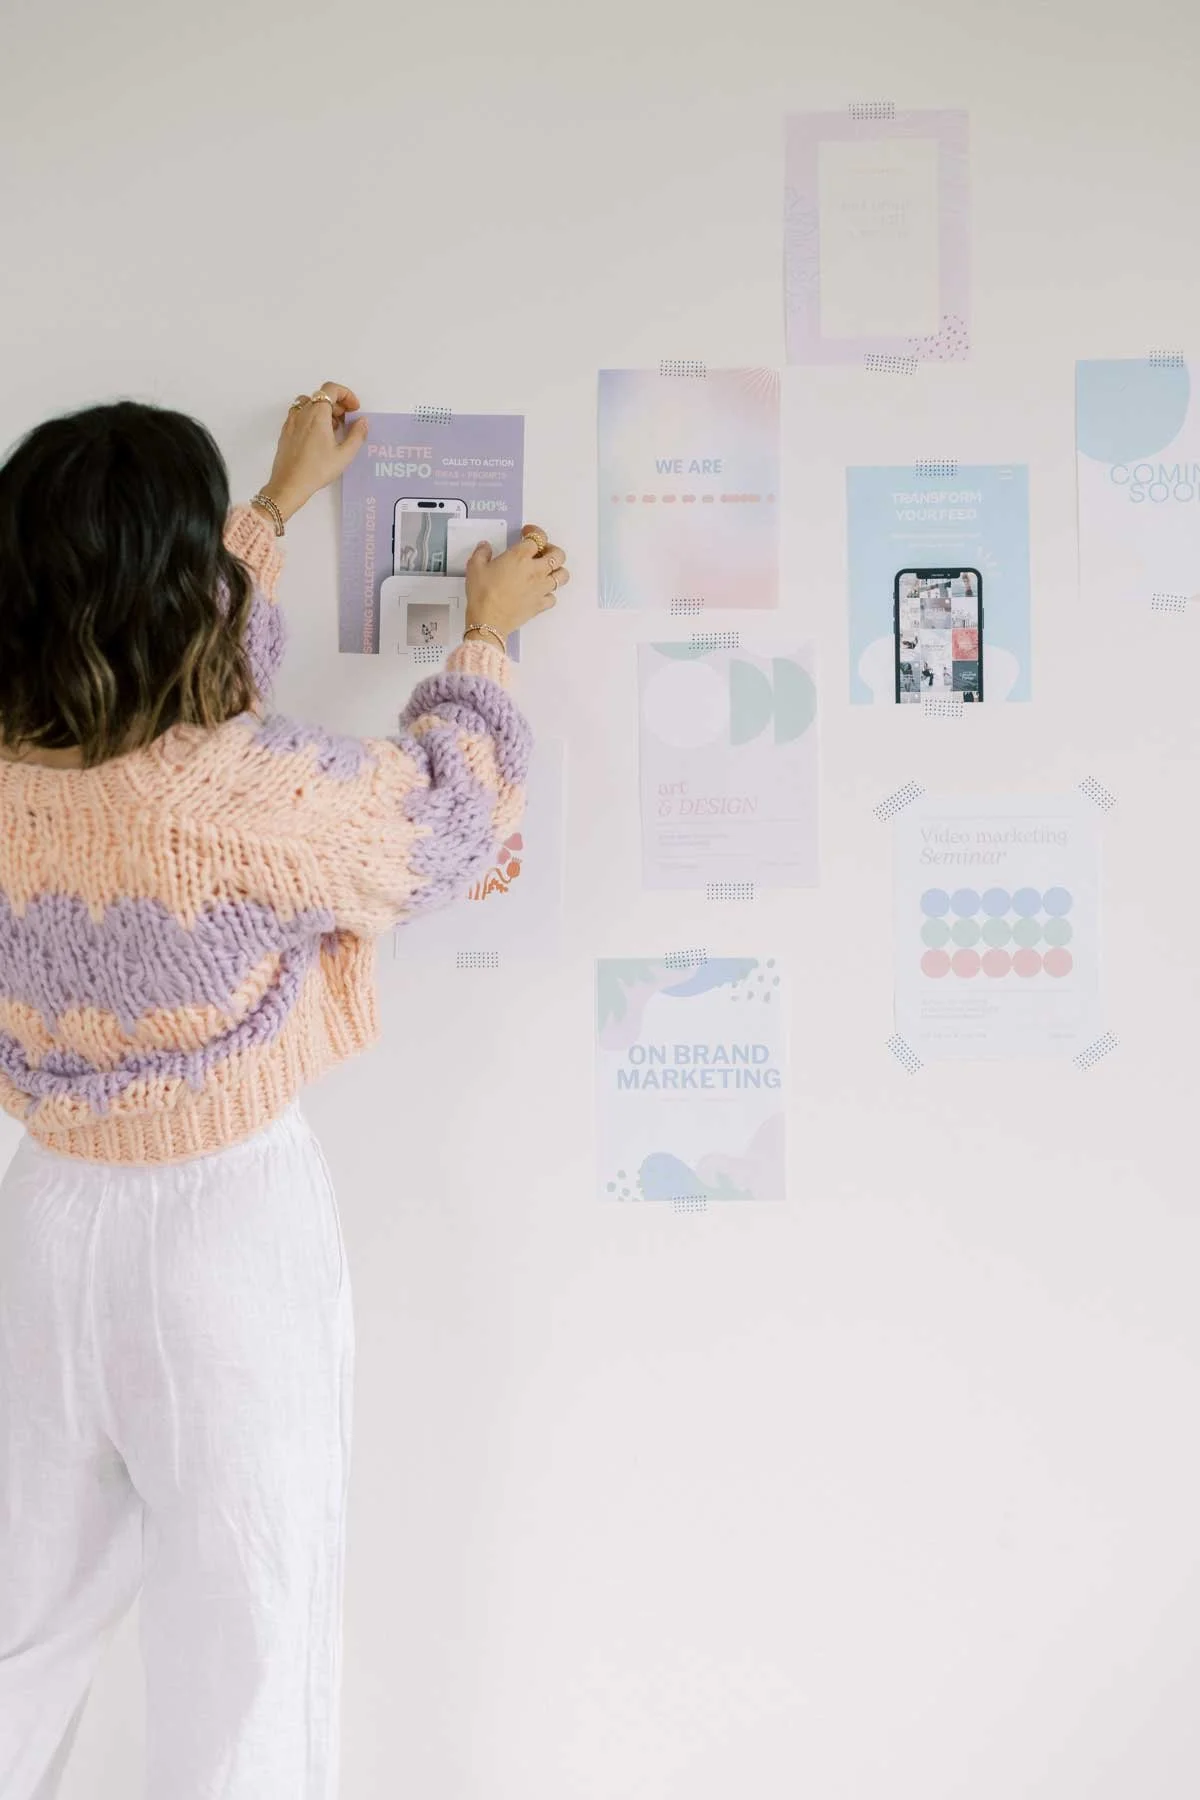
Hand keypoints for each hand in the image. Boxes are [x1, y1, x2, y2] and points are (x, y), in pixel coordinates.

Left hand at [257, 382, 368, 521]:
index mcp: (317, 414)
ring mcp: (292, 421)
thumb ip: (357, 435)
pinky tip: (317, 435)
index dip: (346, 394)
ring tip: (332, 427)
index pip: (331, 389)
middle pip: (320, 395)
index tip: (354, 408)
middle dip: (337, 403)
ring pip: (308, 403)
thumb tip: (363, 422)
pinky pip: (299, 414)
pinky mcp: (286, 431)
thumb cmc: (317, 470)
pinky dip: (310, 417)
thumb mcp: (344, 455)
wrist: (290, 484)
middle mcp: (302, 413)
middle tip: (347, 420)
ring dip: (322, 409)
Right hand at [464, 526, 569, 640]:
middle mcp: (535, 571)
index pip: (537, 538)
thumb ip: (481, 553)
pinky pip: (554, 597)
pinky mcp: (540, 604)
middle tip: (541, 552)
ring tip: (546, 571)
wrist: (488, 621)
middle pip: (558, 555)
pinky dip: (550, 593)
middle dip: (552, 550)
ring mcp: (541, 588)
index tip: (527, 534)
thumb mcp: (475, 567)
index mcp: (520, 557)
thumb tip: (485, 547)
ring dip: (556, 571)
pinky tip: (539, 592)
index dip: (534, 532)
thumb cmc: (483, 594)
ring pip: (563, 575)